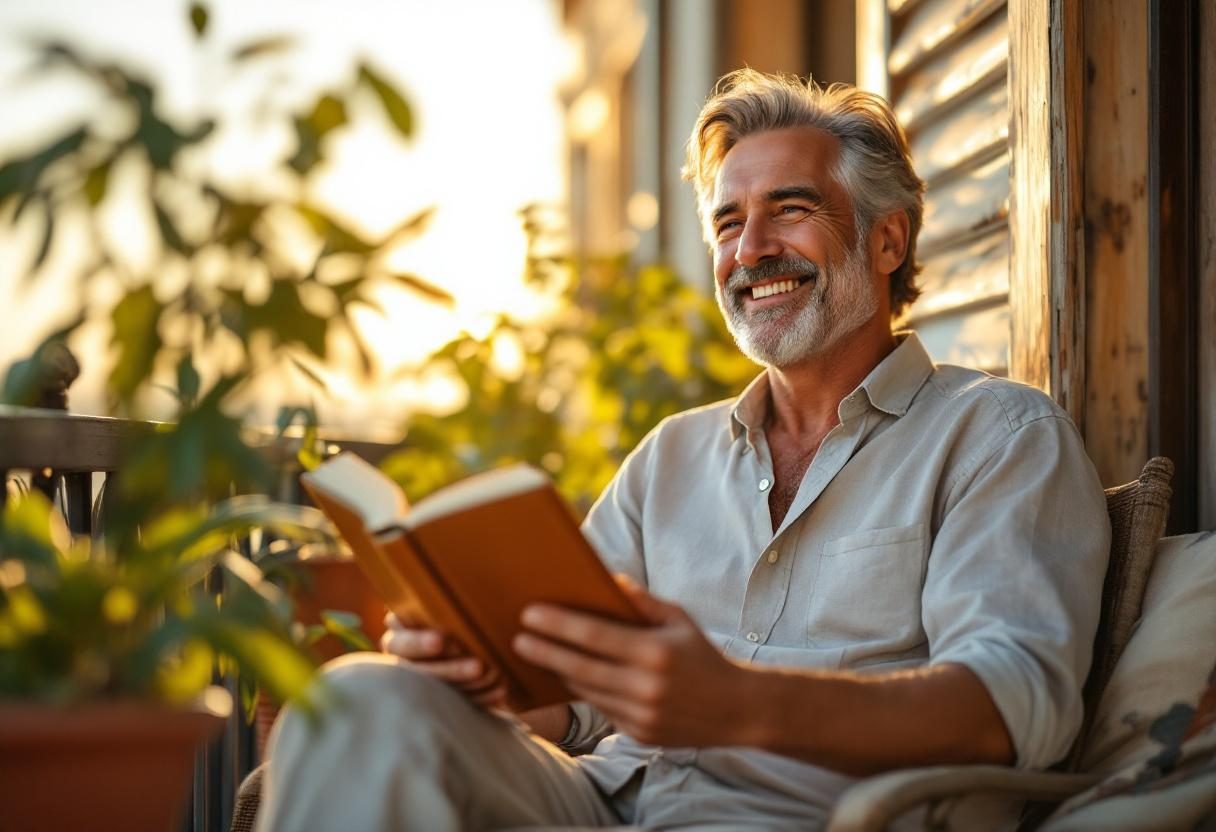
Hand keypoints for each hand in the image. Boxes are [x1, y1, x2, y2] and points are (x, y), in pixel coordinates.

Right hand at [380, 611, 506, 708]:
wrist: (463, 623)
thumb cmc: (454, 601)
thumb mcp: (442, 600)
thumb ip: (443, 602)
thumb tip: (460, 580)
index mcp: (399, 630)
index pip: (402, 642)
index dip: (420, 643)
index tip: (441, 641)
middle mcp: (403, 658)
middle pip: (420, 671)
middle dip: (451, 669)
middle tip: (478, 666)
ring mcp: (421, 679)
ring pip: (440, 689)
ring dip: (468, 684)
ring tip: (495, 676)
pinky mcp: (440, 696)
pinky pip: (458, 702)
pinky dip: (481, 697)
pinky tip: (502, 691)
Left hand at [512, 575, 750, 746]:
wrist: (738, 710)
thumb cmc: (703, 656)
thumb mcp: (679, 620)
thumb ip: (642, 601)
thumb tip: (607, 578)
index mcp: (655, 652)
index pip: (594, 636)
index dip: (558, 625)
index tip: (529, 615)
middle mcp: (645, 686)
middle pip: (580, 667)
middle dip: (544, 652)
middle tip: (516, 639)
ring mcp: (641, 715)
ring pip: (587, 691)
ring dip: (559, 673)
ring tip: (535, 654)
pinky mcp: (639, 734)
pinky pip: (602, 710)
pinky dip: (584, 692)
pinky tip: (567, 677)